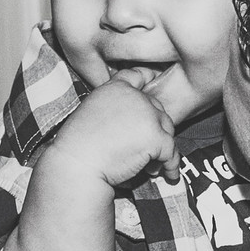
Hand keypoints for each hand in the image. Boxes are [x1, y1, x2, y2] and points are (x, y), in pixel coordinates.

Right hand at [49, 67, 179, 186]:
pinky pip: (172, 152)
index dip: (149, 78)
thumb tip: (141, 122)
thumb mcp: (94, 112)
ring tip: (150, 166)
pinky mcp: (156, 137)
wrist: (77, 164)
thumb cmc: (80, 146)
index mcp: (115, 88)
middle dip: (155, 130)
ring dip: (163, 149)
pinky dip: (171, 166)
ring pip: (168, 130)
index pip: (138, 75)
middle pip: (158, 110)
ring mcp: (147, 116)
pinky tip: (169, 175)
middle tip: (147, 150)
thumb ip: (118, 109)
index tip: (156, 81)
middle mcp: (134, 97)